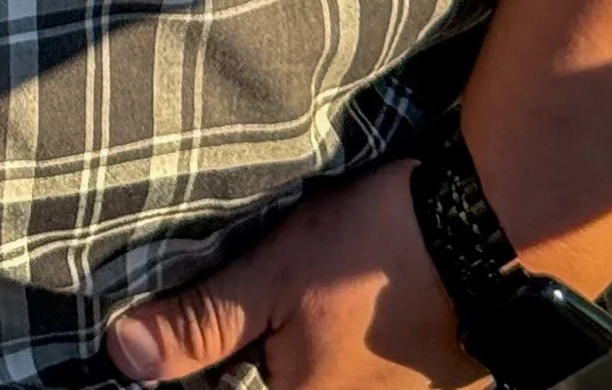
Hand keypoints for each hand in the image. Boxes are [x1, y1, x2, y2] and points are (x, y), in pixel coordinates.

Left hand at [105, 169, 483, 389]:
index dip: (195, 373)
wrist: (487, 236)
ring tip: (280, 304)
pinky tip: (323, 309)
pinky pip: (345, 375)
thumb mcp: (276, 274)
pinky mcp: (412, 388)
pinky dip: (319, 351)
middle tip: (235, 312)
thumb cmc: (377, 254)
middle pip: (269, 388)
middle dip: (238, 360)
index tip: (175, 344)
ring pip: (304, 381)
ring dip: (279, 353)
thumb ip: (201, 323)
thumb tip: (124, 356)